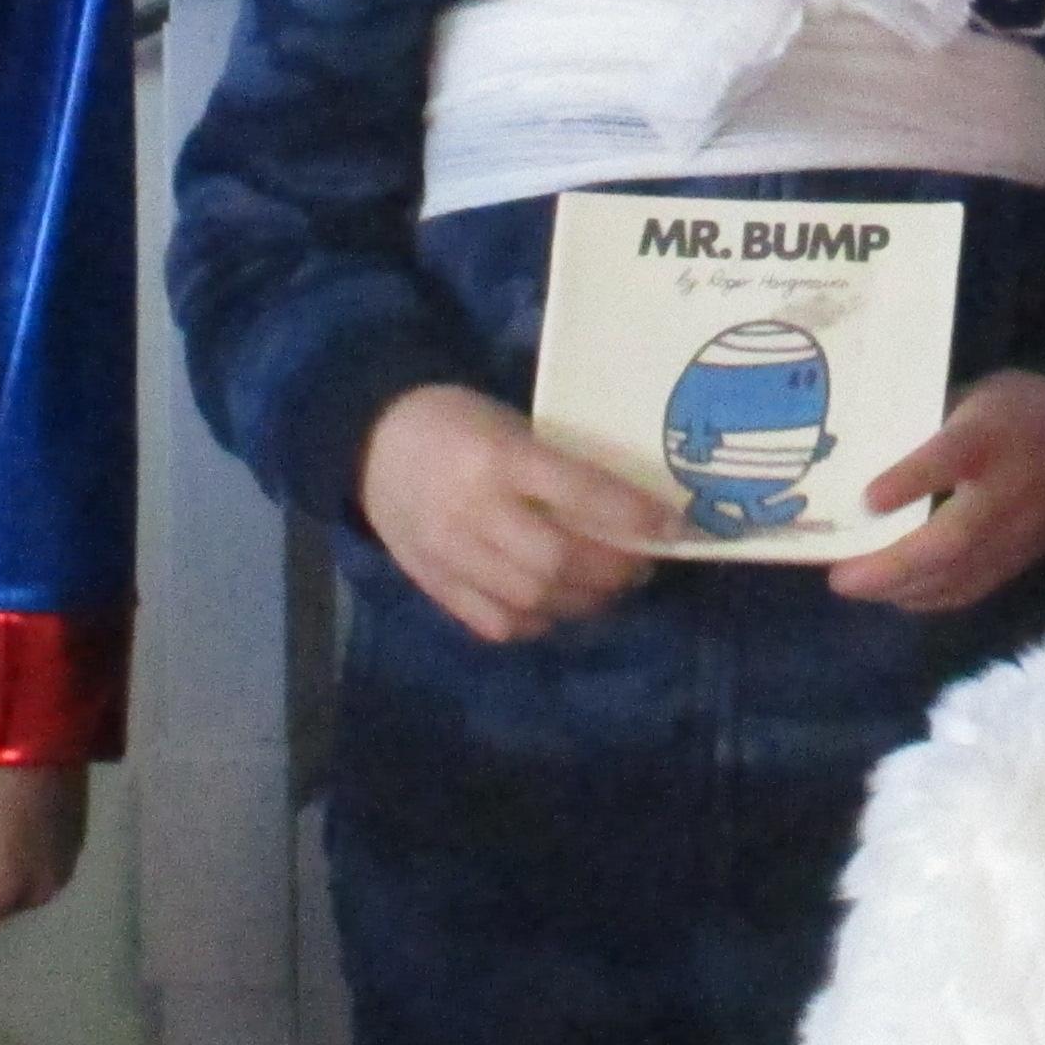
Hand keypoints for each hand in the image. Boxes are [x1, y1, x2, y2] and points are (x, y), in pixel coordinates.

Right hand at [360, 385, 668, 644]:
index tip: (674, 525)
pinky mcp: (433, 585)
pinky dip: (537, 621)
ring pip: (531, 598)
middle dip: (612, 569)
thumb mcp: (511, 425)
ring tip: (606, 587)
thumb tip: (632, 508)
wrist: (370, 442)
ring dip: (583, 601)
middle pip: (557, 560)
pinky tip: (557, 606)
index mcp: (498, 456)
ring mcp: (450, 554)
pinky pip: (495, 622)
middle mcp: (474, 510)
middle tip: (641, 563)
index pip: (579, 492)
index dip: (633, 515)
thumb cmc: (458, 422)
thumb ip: (558, 467)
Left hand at [832, 372, 1044, 616]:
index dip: (910, 481)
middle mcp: (1009, 488)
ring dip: (904, 588)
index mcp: (990, 433)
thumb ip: (926, 430)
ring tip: (859, 587)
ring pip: (961, 573)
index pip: (952, 456)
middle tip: (841, 578)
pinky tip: (900, 595)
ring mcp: (1022, 529)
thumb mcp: (969, 395)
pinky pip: (976, 587)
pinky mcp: (1026, 556)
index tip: (866, 502)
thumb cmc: (1009, 408)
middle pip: (953, 537)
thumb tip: (864, 470)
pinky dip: (932, 597)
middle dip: (892, 566)